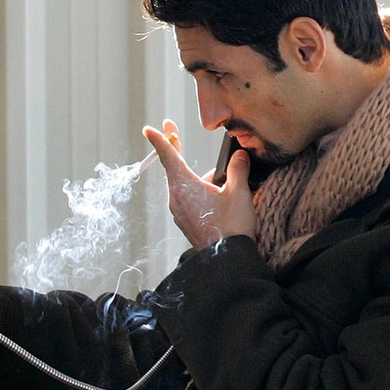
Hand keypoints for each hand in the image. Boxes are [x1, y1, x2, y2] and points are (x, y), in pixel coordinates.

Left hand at [146, 120, 255, 249]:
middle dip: (175, 148)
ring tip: (225, 184)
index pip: (168, 156)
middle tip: (172, 131)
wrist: (227, 259)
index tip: (149, 129)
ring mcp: (180, 211)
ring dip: (199, 176)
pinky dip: (199, 190)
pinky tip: (220, 197)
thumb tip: (239, 155)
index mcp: (185, 186)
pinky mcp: (186, 221)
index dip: (160, 140)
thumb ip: (238, 168)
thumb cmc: (231, 227)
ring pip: (186, 184)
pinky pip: (189, 198)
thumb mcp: (238, 192)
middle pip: (175, 168)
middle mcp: (177, 198)